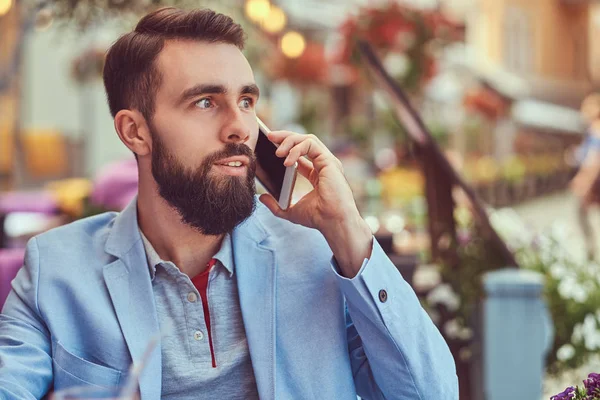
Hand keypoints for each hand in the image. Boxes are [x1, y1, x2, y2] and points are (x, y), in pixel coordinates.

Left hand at [259, 131, 371, 276]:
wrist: (332, 222)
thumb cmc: (317, 218)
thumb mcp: (289, 211)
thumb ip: (275, 205)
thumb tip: (261, 198)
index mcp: (317, 174)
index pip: (301, 153)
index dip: (286, 146)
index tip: (270, 145)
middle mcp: (324, 165)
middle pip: (304, 141)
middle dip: (286, 136)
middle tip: (270, 136)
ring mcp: (327, 161)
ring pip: (308, 138)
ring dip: (290, 140)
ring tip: (277, 152)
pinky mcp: (329, 160)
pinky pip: (311, 144)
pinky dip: (297, 148)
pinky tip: (286, 160)